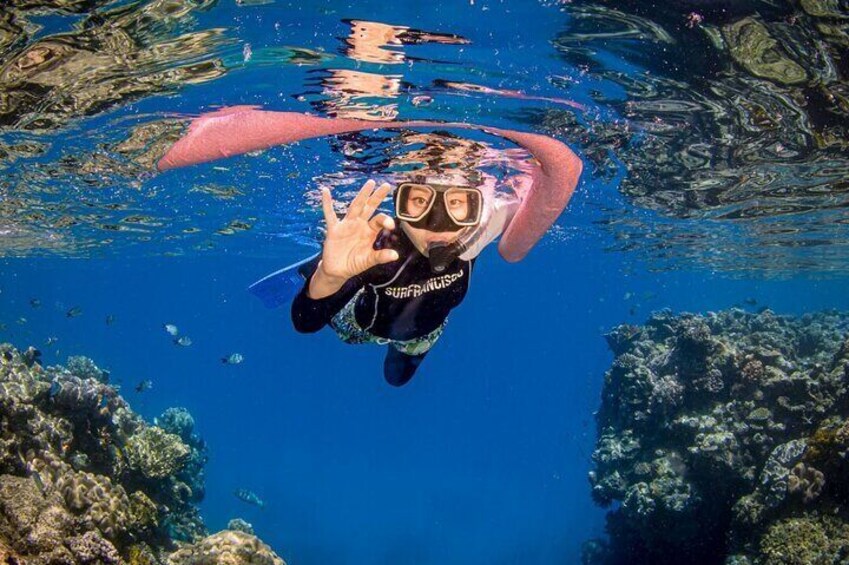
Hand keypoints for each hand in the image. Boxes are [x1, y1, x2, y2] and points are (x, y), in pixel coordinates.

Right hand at [309, 180, 398, 298]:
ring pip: (355, 207)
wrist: (338, 271)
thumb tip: (395, 256)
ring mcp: (346, 225)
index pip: (379, 220)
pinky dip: (327, 203)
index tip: (390, 225)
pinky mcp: (334, 229)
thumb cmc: (354, 264)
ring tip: (370, 183)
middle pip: (369, 207)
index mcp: (369, 231)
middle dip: (377, 197)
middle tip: (386, 185)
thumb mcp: (368, 261)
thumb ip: (380, 257)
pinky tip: (325, 191)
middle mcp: (359, 225)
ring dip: (362, 195)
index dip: (385, 220)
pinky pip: (329, 214)